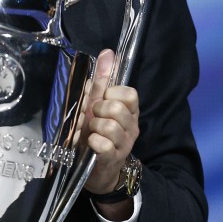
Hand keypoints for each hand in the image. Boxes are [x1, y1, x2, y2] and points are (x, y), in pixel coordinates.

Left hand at [81, 49, 139, 205]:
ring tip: (91, 132)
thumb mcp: (96, 104)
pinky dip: (92, 142)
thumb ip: (103, 80)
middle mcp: (131, 126)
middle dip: (98, 110)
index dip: (112, 93)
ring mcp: (124, 144)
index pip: (130, 93)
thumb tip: (108, 53)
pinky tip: (91, 144)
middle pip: (116, 108)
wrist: (96, 169)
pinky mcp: (113, 158)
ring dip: (93, 127)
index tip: (103, 100)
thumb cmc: (96, 132)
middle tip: (94, 118)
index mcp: (130, 111)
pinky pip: (102, 143)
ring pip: (109, 126)